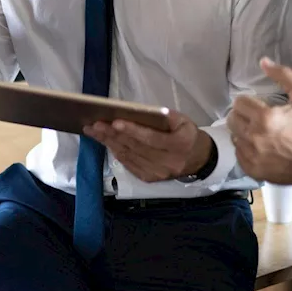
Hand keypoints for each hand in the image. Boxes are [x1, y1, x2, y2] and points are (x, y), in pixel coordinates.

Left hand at [84, 112, 212, 183]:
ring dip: (109, 143)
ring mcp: (157, 173)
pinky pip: (128, 164)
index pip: (152, 138)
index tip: (115, 122)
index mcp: (179, 144)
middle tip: (94, 124)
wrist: (198, 160)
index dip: (133, 130)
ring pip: (129, 156)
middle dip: (113, 135)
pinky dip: (115, 152)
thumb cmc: (187, 135)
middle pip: (136, 147)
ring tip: (93, 131)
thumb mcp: (184, 121)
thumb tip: (143, 112)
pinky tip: (105, 142)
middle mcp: (168, 162)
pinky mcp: (150, 178)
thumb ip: (167, 116)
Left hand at [227, 58, 291, 185]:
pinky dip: (246, 149)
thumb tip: (262, 61)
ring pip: (233, 136)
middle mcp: (254, 137)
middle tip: (257, 118)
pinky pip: (238, 154)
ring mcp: (251, 155)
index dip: (248, 102)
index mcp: (265, 117)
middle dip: (243, 116)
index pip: (239, 103)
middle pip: (232, 119)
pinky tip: (260, 148)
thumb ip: (283, 76)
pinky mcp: (251, 169)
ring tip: (259, 133)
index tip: (258, 106)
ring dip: (243, 132)